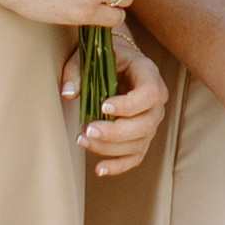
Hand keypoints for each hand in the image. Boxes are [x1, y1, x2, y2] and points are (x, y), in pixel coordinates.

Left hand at [78, 35, 171, 174]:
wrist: (119, 63)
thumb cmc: (106, 56)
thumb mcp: (91, 55)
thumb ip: (77, 71)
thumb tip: (68, 94)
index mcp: (149, 74)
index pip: (149, 94)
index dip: (129, 104)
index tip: (103, 106)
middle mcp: (156, 101)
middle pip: (145, 125)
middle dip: (115, 132)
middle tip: (88, 129)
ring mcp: (151, 122)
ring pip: (138, 143)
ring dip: (110, 148)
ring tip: (83, 140)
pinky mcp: (142, 137)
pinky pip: (136, 157)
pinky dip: (118, 165)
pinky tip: (100, 169)